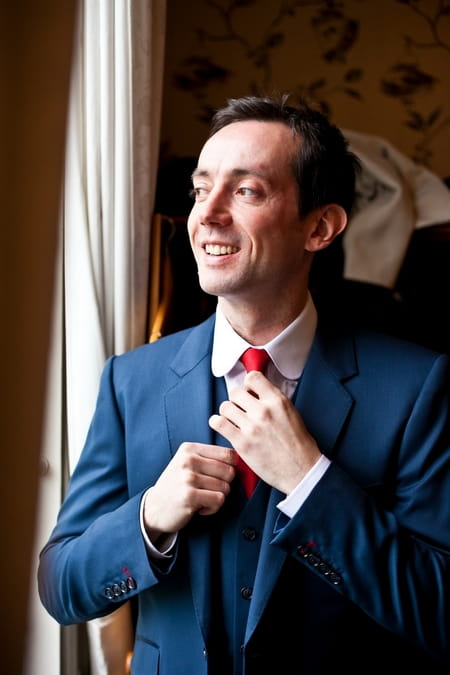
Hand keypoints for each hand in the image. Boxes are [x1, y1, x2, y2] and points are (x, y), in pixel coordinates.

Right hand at [143, 441, 235, 540]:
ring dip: (217, 498)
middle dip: (224, 485)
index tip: (219, 478)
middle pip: (230, 471)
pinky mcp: (189, 496)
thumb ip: (210, 459)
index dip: (232, 468)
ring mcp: (188, 477)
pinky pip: (219, 499)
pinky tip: (200, 507)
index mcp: (190, 448)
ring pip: (226, 487)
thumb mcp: (188, 464)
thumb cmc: (177, 486)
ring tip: (202, 499)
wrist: (154, 508)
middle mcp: (188, 460)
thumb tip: (243, 460)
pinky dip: (213, 507)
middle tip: (209, 491)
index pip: (228, 454)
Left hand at [209, 371, 320, 493]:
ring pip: (225, 406)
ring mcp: (251, 427)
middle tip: (240, 409)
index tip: (249, 393)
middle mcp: (263, 411)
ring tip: (233, 419)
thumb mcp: (291, 412)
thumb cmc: (298, 444)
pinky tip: (224, 426)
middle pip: (235, 392)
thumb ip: (272, 400)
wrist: (301, 470)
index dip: (248, 385)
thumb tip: (255, 392)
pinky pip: (219, 423)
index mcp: (277, 401)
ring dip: (227, 412)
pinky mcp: (242, 443)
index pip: (252, 377)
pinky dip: (217, 423)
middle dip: (236, 400)